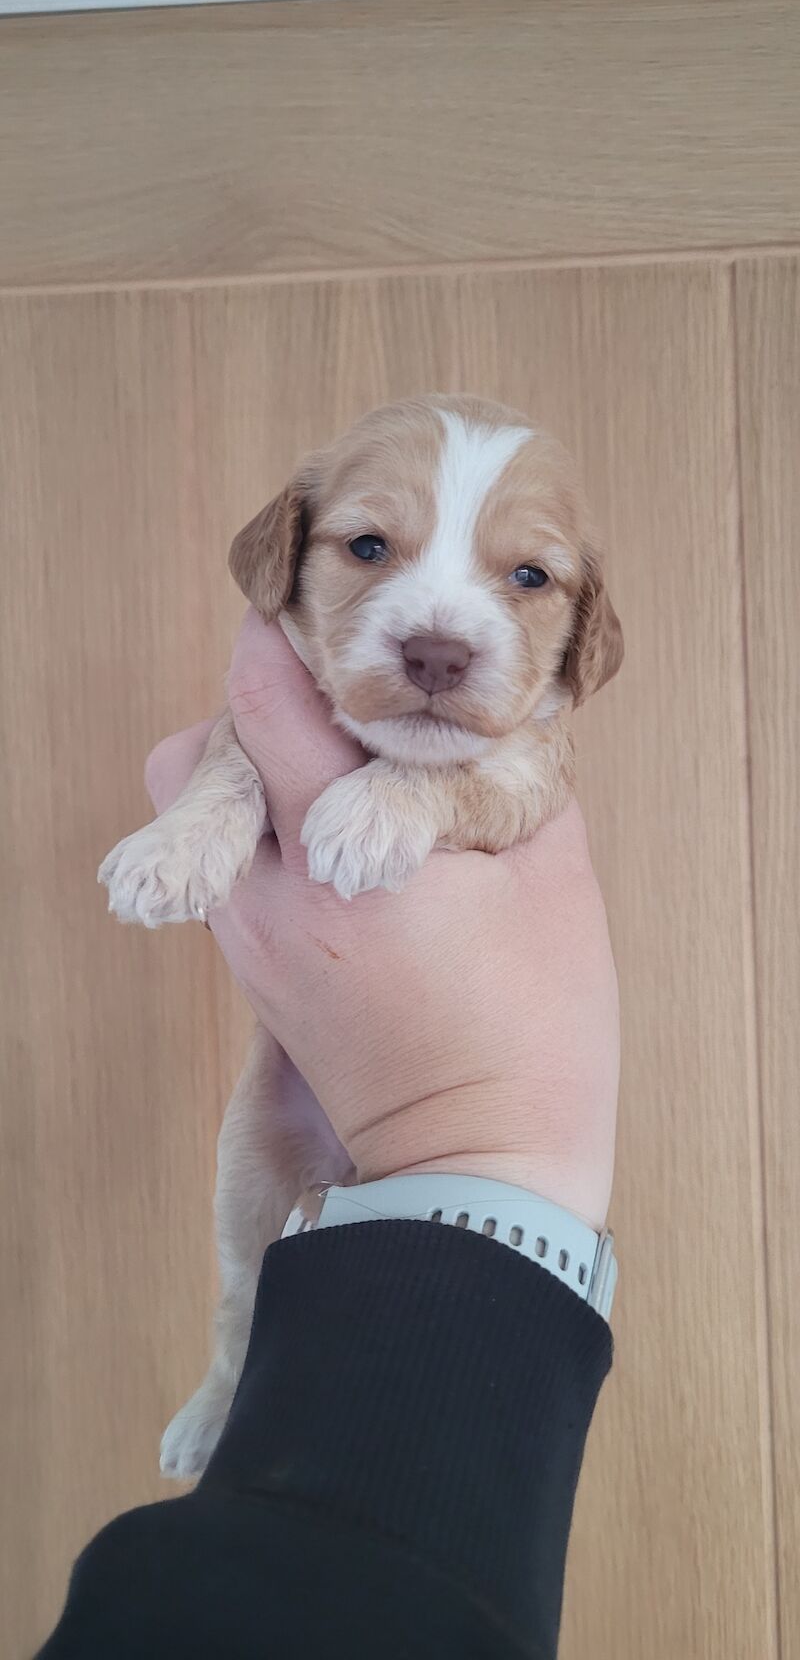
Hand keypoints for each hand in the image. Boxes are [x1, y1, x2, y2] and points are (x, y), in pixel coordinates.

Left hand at [146, 612, 619, 1228]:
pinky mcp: (255, 978)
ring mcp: (249, 944)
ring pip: (196, 820)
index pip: (263, 704)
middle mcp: (268, 897)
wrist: (481, 1173)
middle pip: (193, 759)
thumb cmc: (533, 1033)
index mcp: (339, 858)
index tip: (334, 620)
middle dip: (251, 713)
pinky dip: (263, 836)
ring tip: (338, 778)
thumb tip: (485, 717)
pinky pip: (226, 873)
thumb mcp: (552, 880)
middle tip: (335, 709)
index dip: (287, 640)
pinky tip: (337, 843)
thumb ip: (504, 778)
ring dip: (253, 777)